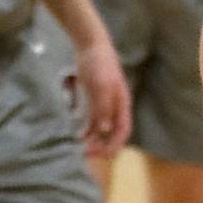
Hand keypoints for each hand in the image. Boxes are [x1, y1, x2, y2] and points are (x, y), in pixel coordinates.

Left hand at [75, 35, 130, 159]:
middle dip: (103, 145)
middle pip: (114, 132)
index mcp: (122, 104)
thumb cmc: (98, 65)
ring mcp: (107, 103)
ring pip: (104, 128)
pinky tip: (79, 135)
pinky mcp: (96, 99)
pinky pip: (95, 120)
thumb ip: (103, 108)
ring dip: (95, 140)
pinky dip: (89, 129)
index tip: (101, 155)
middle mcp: (116, 106)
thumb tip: (105, 130)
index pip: (123, 131)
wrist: (91, 46)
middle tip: (87, 155)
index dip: (114, 145)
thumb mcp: (100, 86)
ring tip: (82, 148)